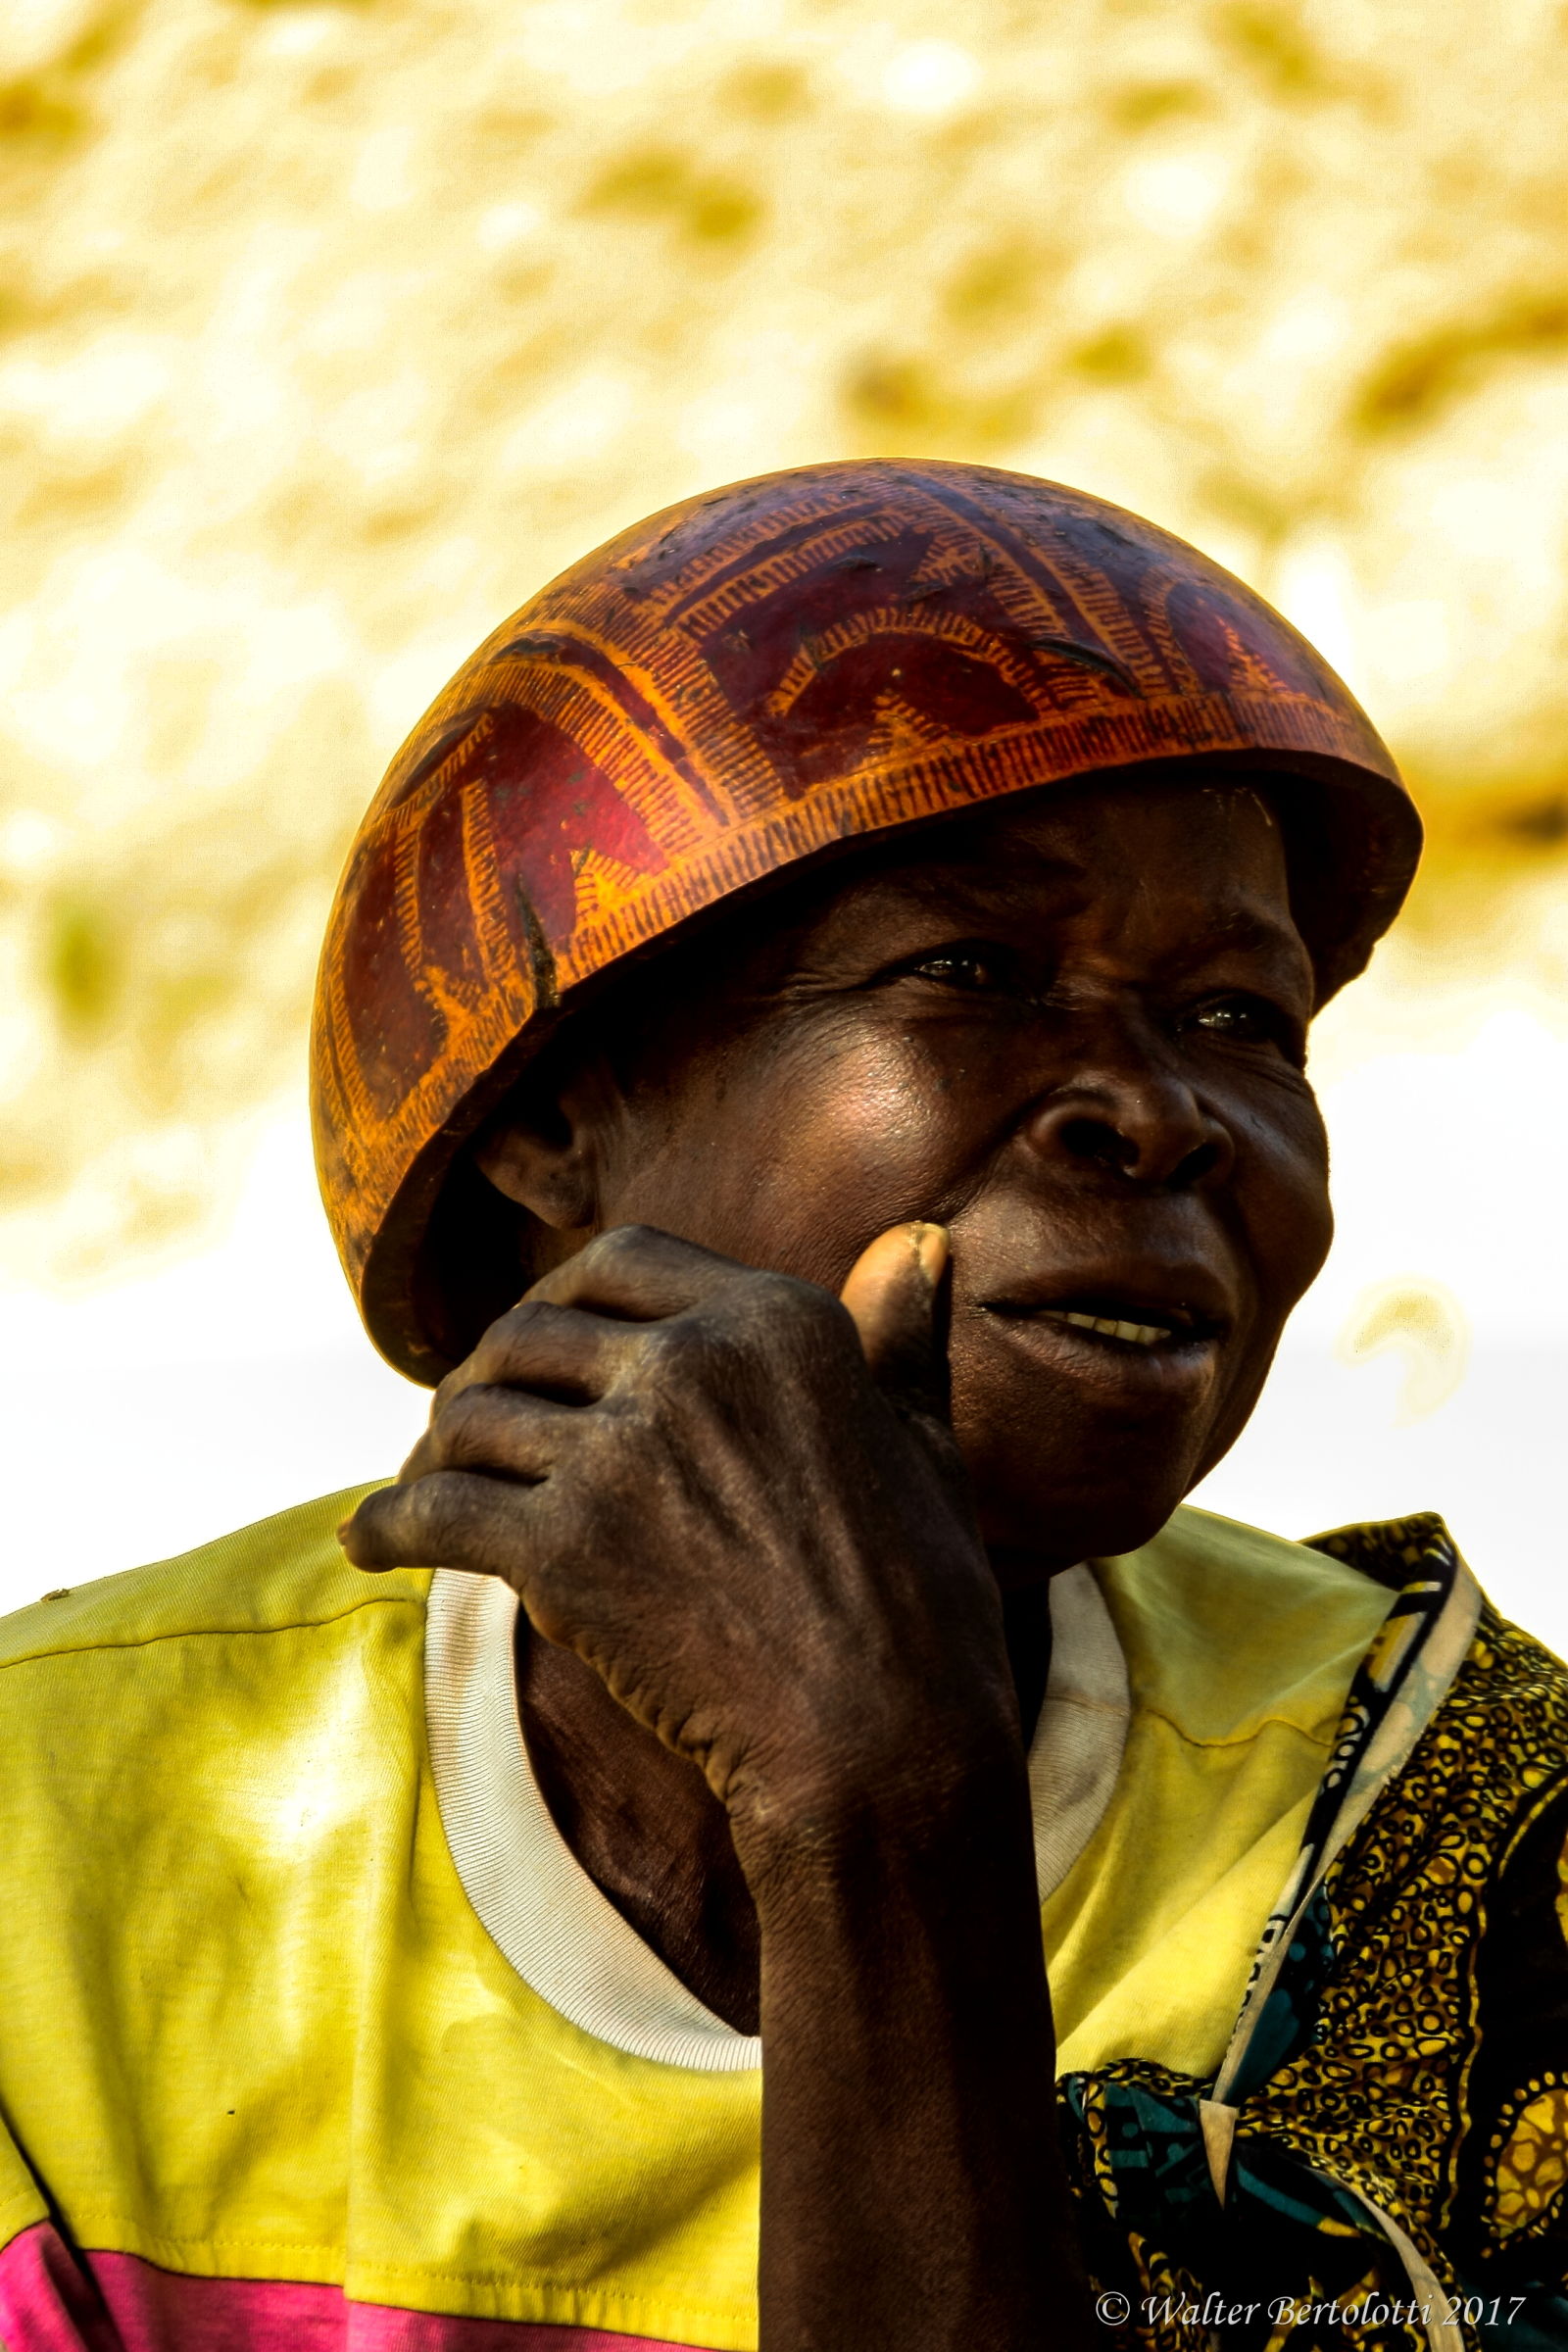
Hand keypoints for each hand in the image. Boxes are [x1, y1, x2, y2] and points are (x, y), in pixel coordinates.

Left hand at [338, 1221, 1015, 1847]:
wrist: (887, 1749)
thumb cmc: (921, 1607)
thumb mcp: (926, 1442)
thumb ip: (901, 1334)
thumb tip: (919, 1238)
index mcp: (778, 1318)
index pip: (621, 1259)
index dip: (558, 1296)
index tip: (535, 1341)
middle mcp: (694, 1360)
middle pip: (530, 1333)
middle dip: (483, 1376)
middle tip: (462, 1427)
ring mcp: (623, 1451)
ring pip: (472, 1419)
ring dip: (432, 1456)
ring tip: (420, 1489)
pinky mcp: (564, 1549)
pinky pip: (437, 1512)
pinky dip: (387, 1528)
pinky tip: (366, 1544)